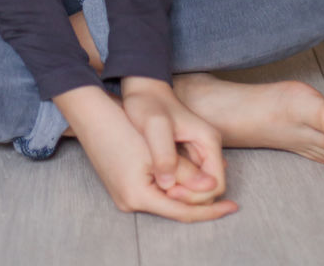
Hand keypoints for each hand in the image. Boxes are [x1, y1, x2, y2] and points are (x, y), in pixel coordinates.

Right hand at [54, 86, 237, 221]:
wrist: (90, 111)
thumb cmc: (122, 125)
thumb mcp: (160, 148)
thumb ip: (187, 172)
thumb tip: (213, 188)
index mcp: (137, 197)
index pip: (183, 212)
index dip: (211, 210)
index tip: (234, 206)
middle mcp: (128, 202)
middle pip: (174, 208)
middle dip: (200, 201)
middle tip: (227, 196)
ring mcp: (123, 194)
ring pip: (165, 199)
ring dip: (187, 190)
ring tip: (210, 182)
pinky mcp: (122, 184)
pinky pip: (155, 190)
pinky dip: (173, 184)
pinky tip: (187, 174)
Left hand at [120, 76, 226, 197]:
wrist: (141, 89)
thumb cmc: (147, 104)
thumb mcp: (154, 126)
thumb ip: (164, 154)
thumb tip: (169, 185)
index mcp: (209, 141)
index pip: (215, 185)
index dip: (195, 195)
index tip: (168, 190)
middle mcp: (209, 148)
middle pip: (209, 189)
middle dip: (188, 197)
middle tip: (162, 191)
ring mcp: (199, 152)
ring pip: (198, 187)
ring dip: (182, 192)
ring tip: (159, 187)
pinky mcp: (188, 155)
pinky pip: (188, 179)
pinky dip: (176, 185)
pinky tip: (159, 181)